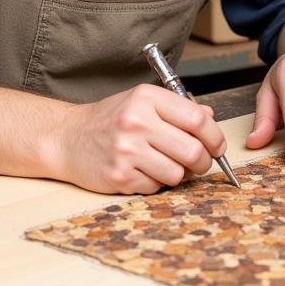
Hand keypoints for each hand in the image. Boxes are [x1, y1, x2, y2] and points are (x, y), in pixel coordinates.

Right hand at [53, 84, 227, 194]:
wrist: (67, 138)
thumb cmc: (110, 119)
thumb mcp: (142, 102)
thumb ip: (177, 108)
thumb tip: (210, 117)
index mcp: (146, 98)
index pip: (197, 119)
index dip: (215, 136)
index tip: (217, 146)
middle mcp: (137, 122)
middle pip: (192, 150)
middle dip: (204, 162)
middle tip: (200, 163)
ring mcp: (126, 150)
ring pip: (177, 174)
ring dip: (178, 174)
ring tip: (165, 165)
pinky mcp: (119, 176)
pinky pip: (156, 187)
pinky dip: (156, 183)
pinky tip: (143, 171)